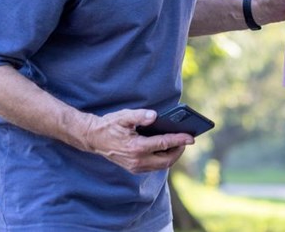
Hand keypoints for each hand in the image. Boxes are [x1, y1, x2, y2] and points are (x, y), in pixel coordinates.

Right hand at [79, 109, 193, 172]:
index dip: (180, 140)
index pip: (164, 144)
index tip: (191, 137)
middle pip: (166, 160)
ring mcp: (135, 167)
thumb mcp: (124, 117)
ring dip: (172, 156)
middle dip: (179, 150)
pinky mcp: (134, 169)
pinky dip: (163, 159)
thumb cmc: (110, 125)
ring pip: (161, 165)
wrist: (93, 138)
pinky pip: (154, 166)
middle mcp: (137, 160)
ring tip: (178, 144)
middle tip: (186, 140)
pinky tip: (166, 149)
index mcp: (136, 147)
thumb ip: (140, 116)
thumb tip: (154, 116)